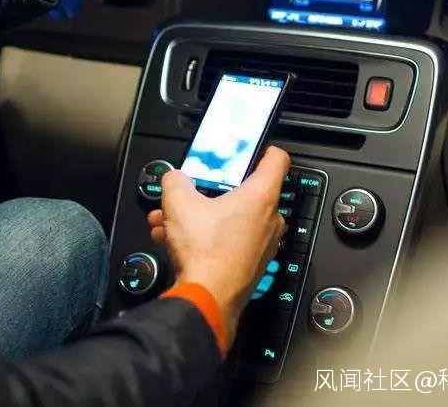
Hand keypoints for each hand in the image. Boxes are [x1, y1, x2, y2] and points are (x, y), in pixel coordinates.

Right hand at [147, 147, 289, 347]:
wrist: (206, 299)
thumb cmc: (205, 253)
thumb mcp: (178, 202)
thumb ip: (175, 180)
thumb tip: (174, 178)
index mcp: (261, 196)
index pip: (276, 158)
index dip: (260, 148)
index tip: (244, 149)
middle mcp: (269, 219)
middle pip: (244, 190)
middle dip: (210, 189)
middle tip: (191, 191)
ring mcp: (262, 243)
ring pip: (230, 217)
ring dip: (200, 214)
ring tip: (170, 219)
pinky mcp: (251, 263)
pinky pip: (228, 239)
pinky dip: (204, 235)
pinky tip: (174, 240)